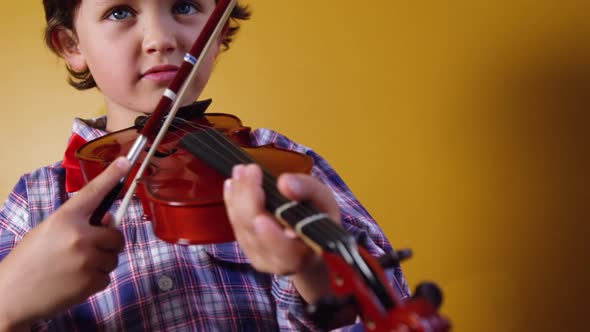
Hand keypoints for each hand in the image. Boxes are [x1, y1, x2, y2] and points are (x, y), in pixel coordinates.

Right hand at [0, 157, 129, 329]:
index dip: (111, 176)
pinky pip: (107, 277)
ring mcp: (88, 259)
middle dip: (108, 242)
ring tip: (76, 268)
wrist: (10, 296)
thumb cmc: (28, 261)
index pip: (93, 192)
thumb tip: (107, 220)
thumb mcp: (48, 232)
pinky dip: (96, 280)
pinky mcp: (91, 282)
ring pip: (114, 257)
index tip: (125, 162)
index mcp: (65, 218)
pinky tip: (75, 282)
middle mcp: (80, 236)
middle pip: (116, 234)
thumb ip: (77, 223)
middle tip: (89, 250)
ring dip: (102, 262)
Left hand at [223, 164, 339, 302]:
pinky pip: (235, 224)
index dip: (272, 238)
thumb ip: (309, 190)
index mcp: (304, 255)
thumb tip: (285, 183)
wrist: (308, 243)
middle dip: (249, 199)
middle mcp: (278, 262)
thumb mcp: (324, 202)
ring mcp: (259, 257)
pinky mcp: (247, 249)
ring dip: (238, 196)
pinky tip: (233, 184)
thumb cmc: (319, 222)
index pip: (285, 253)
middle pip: (256, 233)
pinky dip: (232, 202)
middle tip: (250, 170)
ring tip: (241, 171)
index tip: (262, 219)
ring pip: (242, 227)